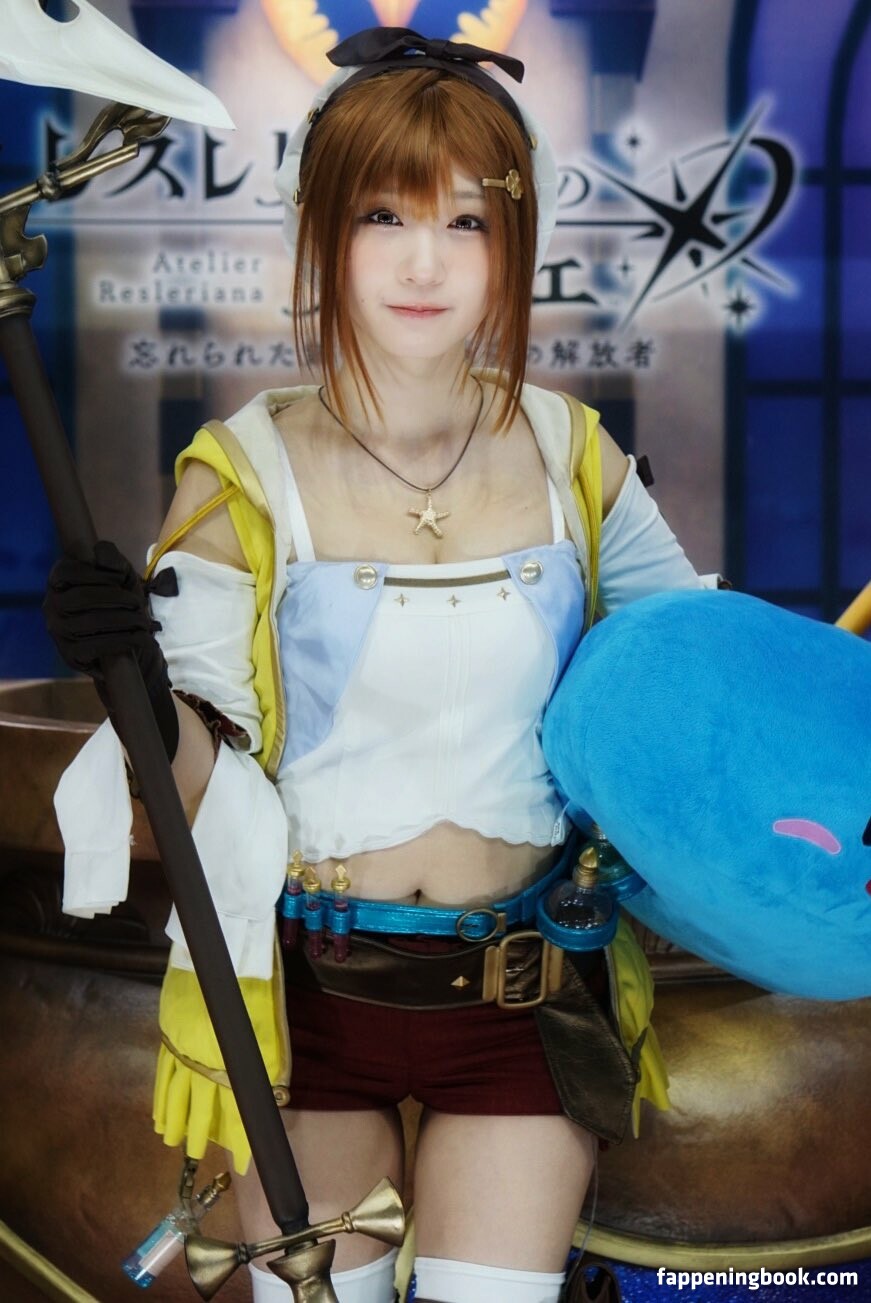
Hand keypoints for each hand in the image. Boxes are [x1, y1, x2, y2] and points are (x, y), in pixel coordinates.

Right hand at [43, 540, 178, 758]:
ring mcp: (58, 631)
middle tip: (139, 604)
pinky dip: (124, 641)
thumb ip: (111, 558)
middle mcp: (52, 605)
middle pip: (84, 597)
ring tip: (145, 622)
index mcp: (58, 580)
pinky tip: (141, 639)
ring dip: (125, 621)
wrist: (123, 641)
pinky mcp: (70, 654)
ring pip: (92, 622)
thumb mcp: (119, 573)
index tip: (121, 578)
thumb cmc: (119, 601)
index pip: (69, 571)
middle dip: (118, 599)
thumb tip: (107, 564)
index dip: (98, 574)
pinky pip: (96, 646)